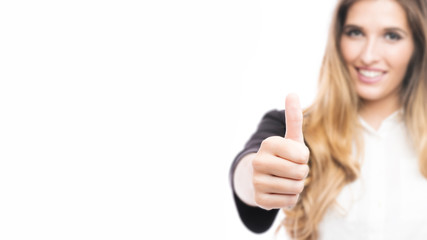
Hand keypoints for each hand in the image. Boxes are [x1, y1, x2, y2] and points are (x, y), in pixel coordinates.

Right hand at [252, 94, 309, 209]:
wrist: (264, 177)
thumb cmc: (283, 156)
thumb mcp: (291, 138)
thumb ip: (293, 117)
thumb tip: (292, 93)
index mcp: (268, 143)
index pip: (303, 156)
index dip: (304, 158)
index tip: (293, 156)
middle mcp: (258, 161)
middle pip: (300, 173)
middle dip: (301, 173)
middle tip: (291, 170)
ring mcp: (256, 181)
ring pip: (295, 188)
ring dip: (296, 187)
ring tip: (285, 180)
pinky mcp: (259, 199)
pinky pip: (288, 202)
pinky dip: (289, 199)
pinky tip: (279, 192)